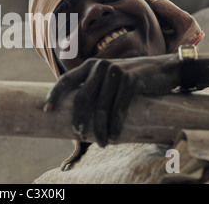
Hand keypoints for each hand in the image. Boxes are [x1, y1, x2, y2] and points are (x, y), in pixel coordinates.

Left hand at [44, 54, 179, 146]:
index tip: (47, 110)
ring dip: (99, 128)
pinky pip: (119, 108)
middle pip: (83, 97)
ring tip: (100, 142)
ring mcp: (116, 72)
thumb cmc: (130, 77)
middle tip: (78, 135)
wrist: (162, 69)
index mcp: (90, 65)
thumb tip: (74, 110)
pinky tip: (113, 136)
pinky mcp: (132, 80)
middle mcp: (100, 66)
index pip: (66, 80)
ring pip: (102, 106)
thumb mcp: (108, 77)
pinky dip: (115, 125)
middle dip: (79, 119)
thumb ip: (92, 86)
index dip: (55, 95)